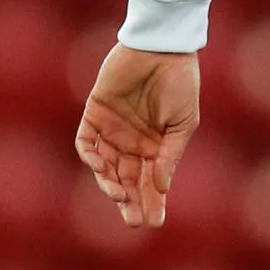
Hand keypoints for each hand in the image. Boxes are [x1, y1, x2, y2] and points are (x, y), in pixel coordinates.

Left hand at [74, 42, 199, 228]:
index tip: (154, 222)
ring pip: (105, 167)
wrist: (161, 46)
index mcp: (156, 144)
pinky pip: (85, 143)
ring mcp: (112, 129)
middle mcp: (132, 141)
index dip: (152, 202)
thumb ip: (170, 155)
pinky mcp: (95, 113)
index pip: (151, 181)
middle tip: (134, 220)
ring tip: (120, 195)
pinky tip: (101, 166)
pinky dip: (89, 157)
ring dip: (110, 184)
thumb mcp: (184, 122)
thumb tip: (161, 187)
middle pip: (127, 180)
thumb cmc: (180, 81)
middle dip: (130, 202)